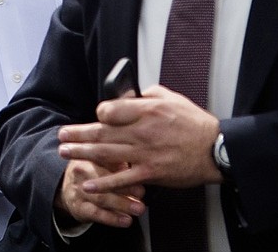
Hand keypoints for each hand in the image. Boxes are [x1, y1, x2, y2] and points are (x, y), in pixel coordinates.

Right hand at [54, 158, 144, 227]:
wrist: (66, 187)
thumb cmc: (94, 169)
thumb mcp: (103, 158)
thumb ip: (119, 157)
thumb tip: (142, 161)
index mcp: (90, 154)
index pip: (106, 157)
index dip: (123, 164)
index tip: (140, 171)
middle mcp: (82, 171)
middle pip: (104, 178)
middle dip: (125, 186)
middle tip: (142, 192)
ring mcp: (79, 190)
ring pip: (102, 198)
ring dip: (122, 204)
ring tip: (138, 209)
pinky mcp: (79, 207)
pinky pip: (96, 214)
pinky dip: (113, 218)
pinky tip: (126, 221)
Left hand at [57, 84, 221, 194]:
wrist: (215, 149)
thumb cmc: (195, 124)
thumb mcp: (173, 98)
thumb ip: (149, 95)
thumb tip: (132, 94)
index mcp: (148, 110)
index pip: (112, 109)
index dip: (100, 113)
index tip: (95, 116)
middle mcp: (143, 131)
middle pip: (102, 132)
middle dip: (78, 134)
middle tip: (62, 135)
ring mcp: (145, 153)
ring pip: (107, 153)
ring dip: (82, 153)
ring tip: (65, 153)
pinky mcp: (150, 173)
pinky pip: (122, 179)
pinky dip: (103, 183)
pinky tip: (88, 184)